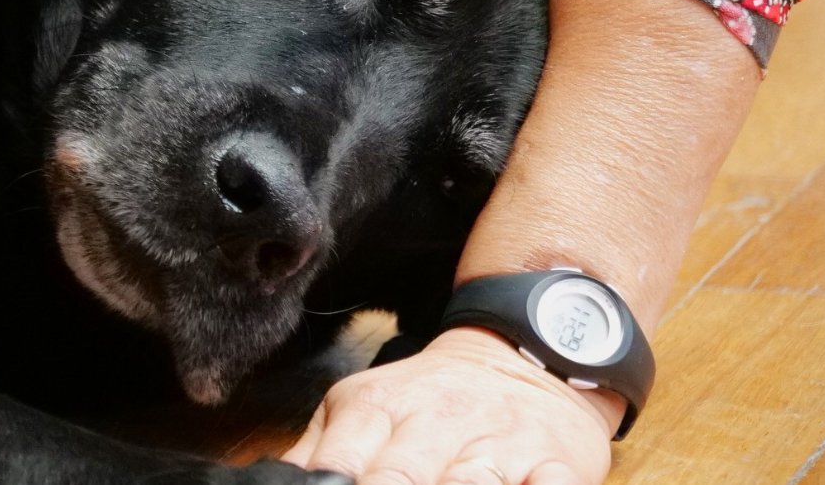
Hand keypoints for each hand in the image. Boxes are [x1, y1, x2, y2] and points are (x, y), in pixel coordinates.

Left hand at [283, 327, 617, 484]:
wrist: (526, 353)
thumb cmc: (430, 400)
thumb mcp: (361, 408)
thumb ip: (316, 450)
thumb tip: (267, 479)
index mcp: (375, 410)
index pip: (339, 465)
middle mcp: (434, 425)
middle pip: (399, 480)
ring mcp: (498, 445)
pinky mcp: (557, 463)